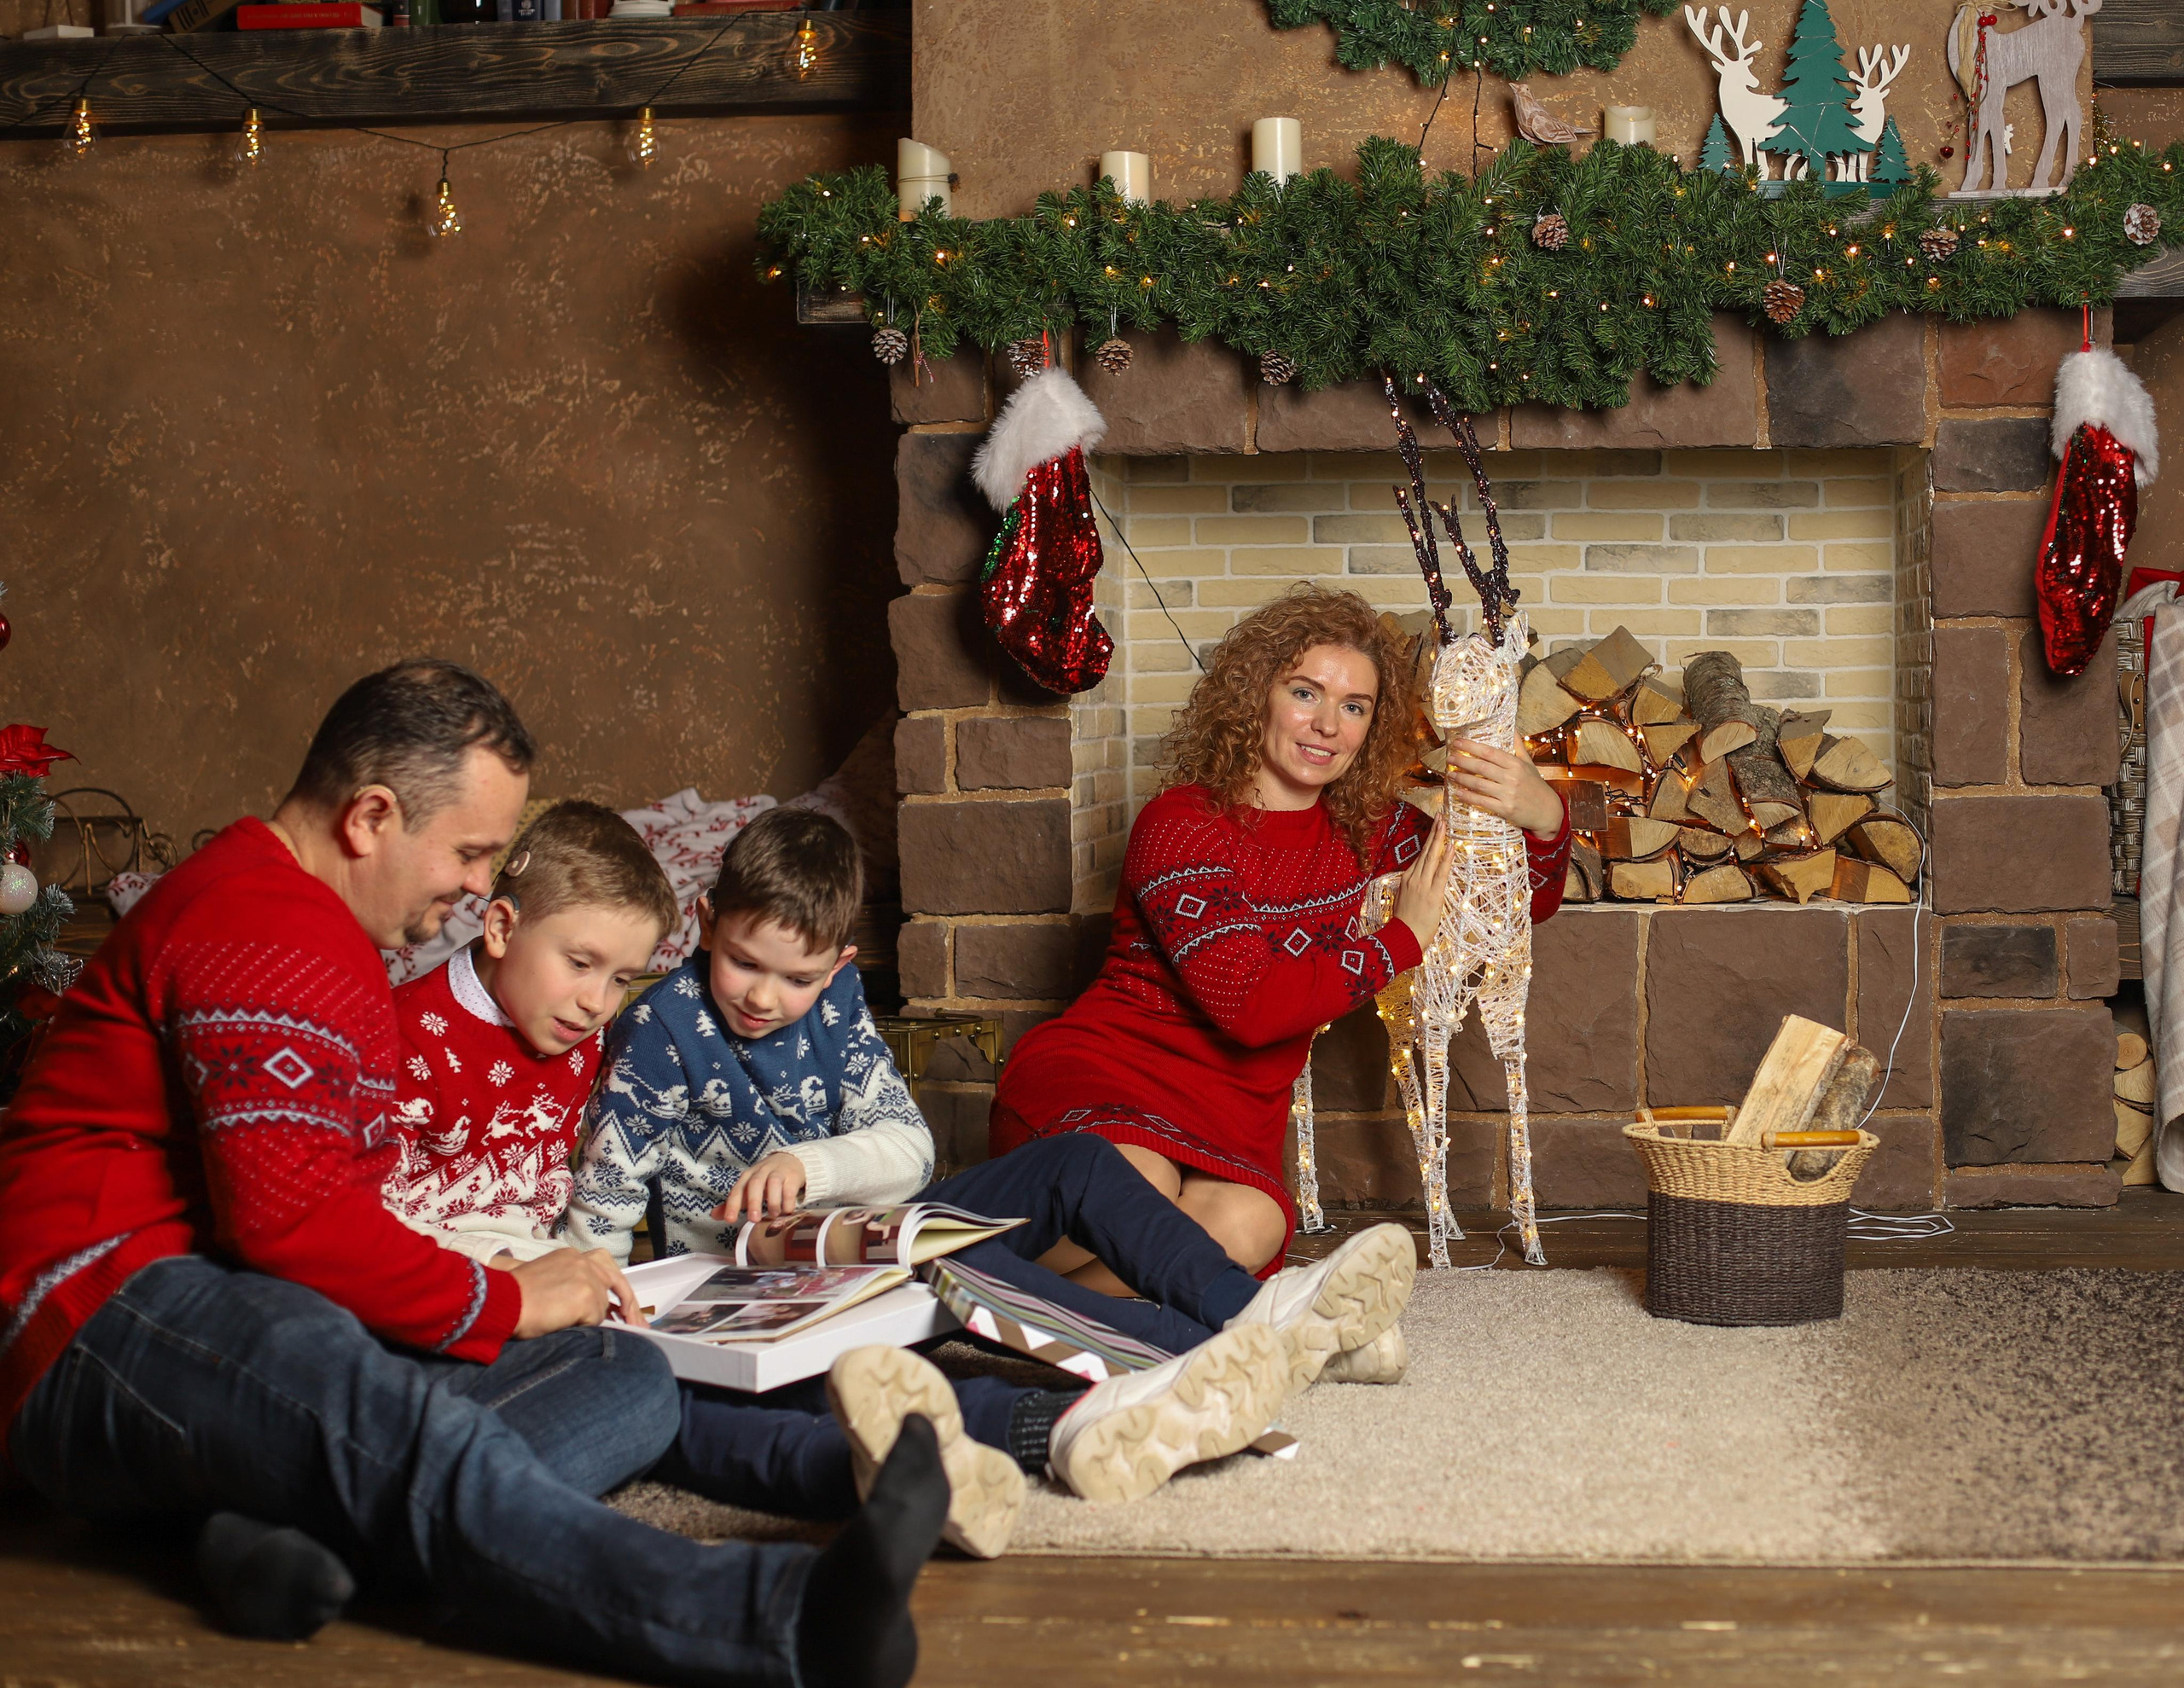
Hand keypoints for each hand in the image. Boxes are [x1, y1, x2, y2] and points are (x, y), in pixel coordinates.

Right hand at [510, 1247, 640, 1337]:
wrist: (502, 1303)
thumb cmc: (513, 1298)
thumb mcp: (545, 1281)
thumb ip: (569, 1285)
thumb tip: (591, 1305)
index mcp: (570, 1256)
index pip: (604, 1266)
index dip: (616, 1287)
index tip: (624, 1306)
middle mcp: (582, 1261)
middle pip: (616, 1280)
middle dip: (628, 1303)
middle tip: (637, 1323)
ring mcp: (586, 1277)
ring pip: (603, 1304)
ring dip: (594, 1319)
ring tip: (577, 1326)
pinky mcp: (587, 1296)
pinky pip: (596, 1319)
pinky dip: (586, 1327)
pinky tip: (569, 1327)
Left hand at [716, 1152, 808, 1225]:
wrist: (790, 1161)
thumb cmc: (765, 1179)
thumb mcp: (748, 1188)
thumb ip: (734, 1202)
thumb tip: (714, 1215)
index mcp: (747, 1177)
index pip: (737, 1189)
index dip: (732, 1205)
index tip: (730, 1220)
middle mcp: (761, 1172)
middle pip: (755, 1183)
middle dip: (753, 1202)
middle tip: (754, 1219)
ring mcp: (778, 1172)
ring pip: (773, 1183)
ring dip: (772, 1201)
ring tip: (773, 1215)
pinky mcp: (792, 1176)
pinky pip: (790, 1188)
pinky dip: (788, 1202)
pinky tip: (786, 1211)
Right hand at [1392, 813, 1452, 949]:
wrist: (1402, 939)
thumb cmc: (1404, 924)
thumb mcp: (1404, 901)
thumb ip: (1411, 888)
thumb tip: (1418, 882)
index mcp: (1407, 879)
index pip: (1420, 856)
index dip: (1428, 841)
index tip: (1434, 827)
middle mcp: (1413, 878)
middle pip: (1425, 851)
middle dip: (1434, 832)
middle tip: (1440, 816)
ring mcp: (1422, 885)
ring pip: (1432, 857)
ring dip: (1439, 839)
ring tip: (1445, 823)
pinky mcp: (1432, 894)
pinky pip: (1440, 873)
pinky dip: (1446, 859)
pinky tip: (1451, 847)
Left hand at [1448, 740, 1565, 839]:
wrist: (1547, 811)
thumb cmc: (1535, 785)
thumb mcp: (1528, 763)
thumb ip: (1517, 745)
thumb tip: (1511, 727)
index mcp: (1516, 764)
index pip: (1489, 752)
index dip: (1471, 746)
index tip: (1457, 742)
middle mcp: (1512, 777)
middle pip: (1481, 767)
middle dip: (1462, 761)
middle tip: (1450, 758)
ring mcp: (1508, 794)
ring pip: (1479, 784)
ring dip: (1461, 778)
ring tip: (1450, 774)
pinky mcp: (1505, 809)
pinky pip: (1482, 801)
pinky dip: (1468, 797)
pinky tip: (1458, 792)